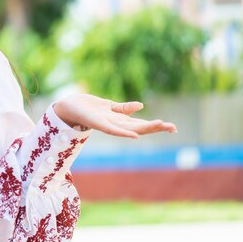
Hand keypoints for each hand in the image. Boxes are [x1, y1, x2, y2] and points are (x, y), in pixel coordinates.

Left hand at [53, 94, 176, 138]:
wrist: (69, 107)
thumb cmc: (88, 107)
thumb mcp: (109, 106)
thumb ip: (123, 108)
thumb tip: (141, 106)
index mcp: (120, 120)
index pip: (141, 123)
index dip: (156, 125)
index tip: (173, 127)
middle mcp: (116, 124)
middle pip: (140, 126)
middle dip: (156, 127)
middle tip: (173, 127)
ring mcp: (108, 124)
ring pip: (130, 128)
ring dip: (145, 128)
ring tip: (160, 125)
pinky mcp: (99, 123)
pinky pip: (113, 130)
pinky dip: (124, 133)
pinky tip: (135, 135)